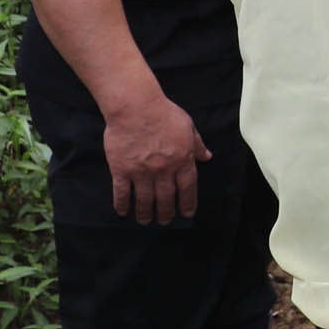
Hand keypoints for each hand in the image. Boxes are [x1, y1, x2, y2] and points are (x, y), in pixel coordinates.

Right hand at [103, 93, 210, 223]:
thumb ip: (197, 145)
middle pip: (166, 198)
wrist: (136, 107)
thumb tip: (207, 157)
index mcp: (182, 160)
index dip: (188, 203)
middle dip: (167, 212)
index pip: (188, 188)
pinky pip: (122, 192)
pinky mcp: (121, 170)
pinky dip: (122, 204)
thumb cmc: (164, 113)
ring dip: (146, 213)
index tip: (187, 214)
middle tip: (165, 221)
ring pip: (145, 199)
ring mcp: (142, 172)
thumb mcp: (188, 127)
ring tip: (146, 221)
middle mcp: (164, 170)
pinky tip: (123, 212)